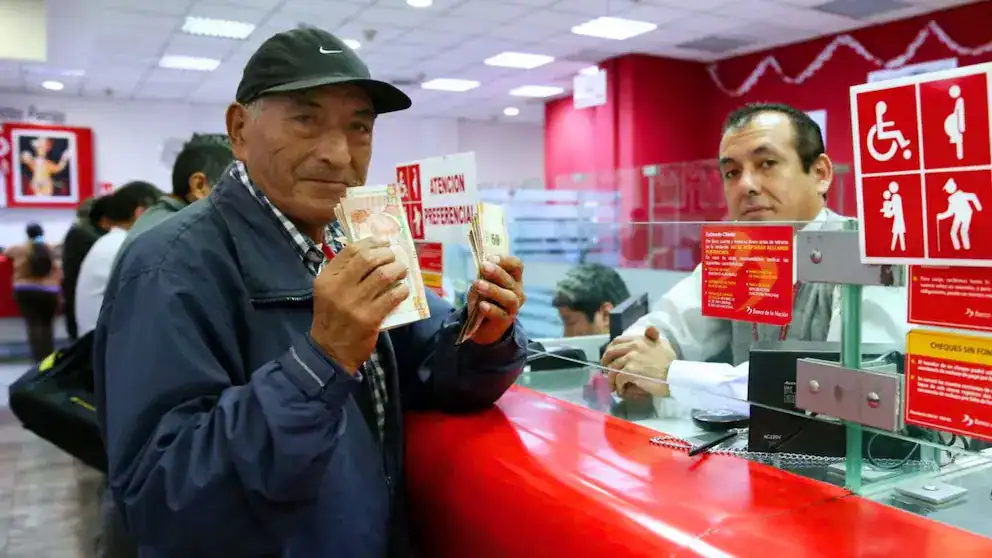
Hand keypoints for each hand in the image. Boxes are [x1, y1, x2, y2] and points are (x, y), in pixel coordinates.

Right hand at [310, 237, 409, 373]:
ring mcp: (354, 303)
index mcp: (326, 279)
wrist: (330, 352)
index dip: (371, 243)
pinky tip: (403, 290)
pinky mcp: (369, 318)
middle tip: (394, 257)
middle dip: (387, 254)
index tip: (383, 243)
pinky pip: (392, 296)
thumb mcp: (327, 293)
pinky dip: (402, 290)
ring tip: (402, 270)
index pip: (351, 250)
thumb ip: (343, 274)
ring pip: (383, 275)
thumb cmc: (331, 319)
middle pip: (368, 259)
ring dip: (398, 269)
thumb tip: (372, 253)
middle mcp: (338, 288)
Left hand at [467, 255, 525, 345]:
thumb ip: (483, 275)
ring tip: (478, 285)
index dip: (505, 260)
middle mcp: (517, 291)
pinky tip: (481, 305)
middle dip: (497, 272)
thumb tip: (482, 267)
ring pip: (509, 298)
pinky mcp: (506, 320)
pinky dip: (491, 308)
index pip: (516, 265)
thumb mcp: (482, 282)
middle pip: (511, 281)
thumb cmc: (484, 298)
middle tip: (483, 267)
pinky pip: (500, 314)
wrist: (482, 324)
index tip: (490, 258)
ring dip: (493, 290)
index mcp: (513, 278)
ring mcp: (513, 307)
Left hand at [600, 326, 675, 397]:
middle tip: (606, 372)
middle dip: (605, 362)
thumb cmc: (671, 363)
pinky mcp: (630, 371)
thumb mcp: (663, 344)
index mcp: (640, 340)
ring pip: (613, 368)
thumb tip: (650, 329)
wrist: (675, 376)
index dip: (610, 349)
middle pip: (611, 352)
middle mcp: (634, 346)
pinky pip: (618, 378)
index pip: (618, 340)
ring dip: (611, 379)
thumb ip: (653, 336)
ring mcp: (631, 358)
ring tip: (614, 386)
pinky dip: (618, 386)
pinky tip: (621, 390)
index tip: (609, 357)